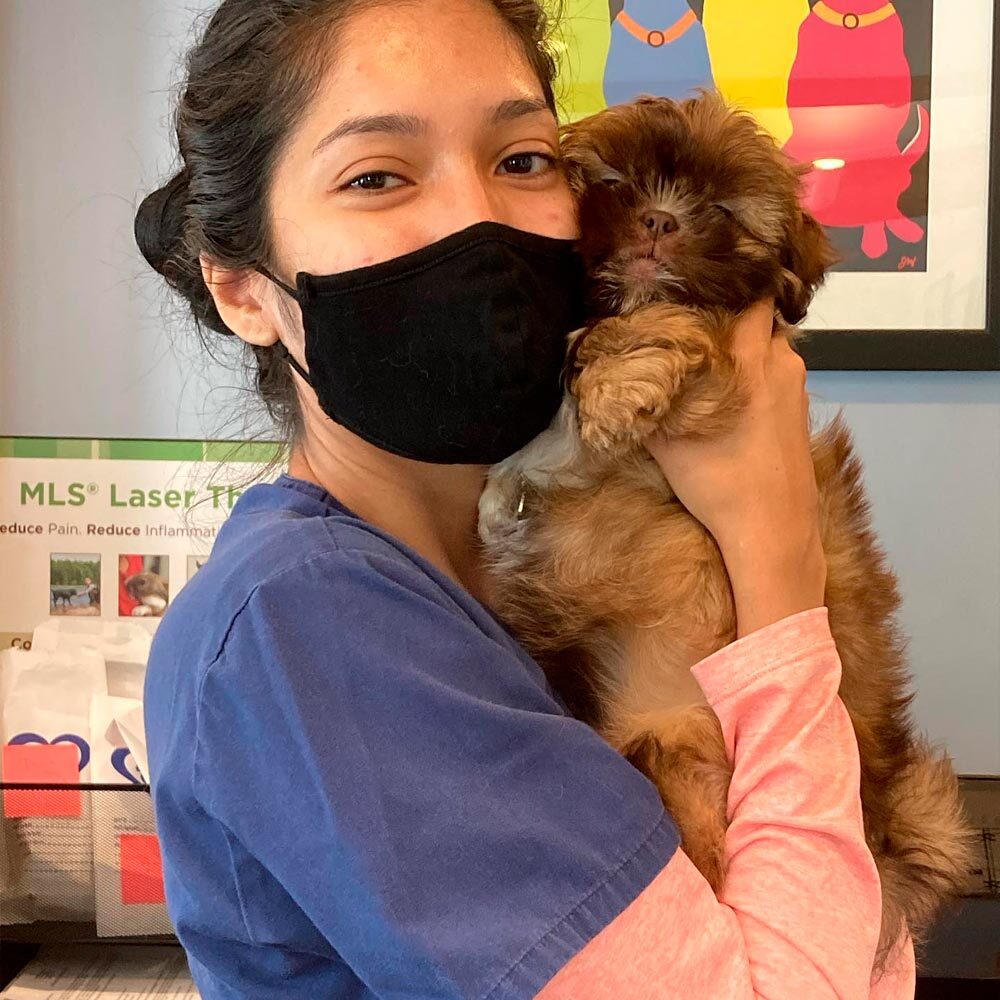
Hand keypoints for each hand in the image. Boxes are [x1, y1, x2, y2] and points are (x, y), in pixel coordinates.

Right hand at [644, 300, 825, 635]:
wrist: (773, 530)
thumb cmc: (718, 482)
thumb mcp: (666, 439)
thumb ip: (649, 394)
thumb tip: (618, 363)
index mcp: (750, 356)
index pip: (751, 288)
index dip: (727, 274)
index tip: (698, 272)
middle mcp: (780, 360)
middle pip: (757, 313)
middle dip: (727, 312)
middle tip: (692, 316)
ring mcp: (796, 384)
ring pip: (767, 344)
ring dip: (740, 345)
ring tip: (707, 358)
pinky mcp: (801, 407)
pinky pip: (775, 370)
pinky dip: (754, 370)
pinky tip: (728, 393)